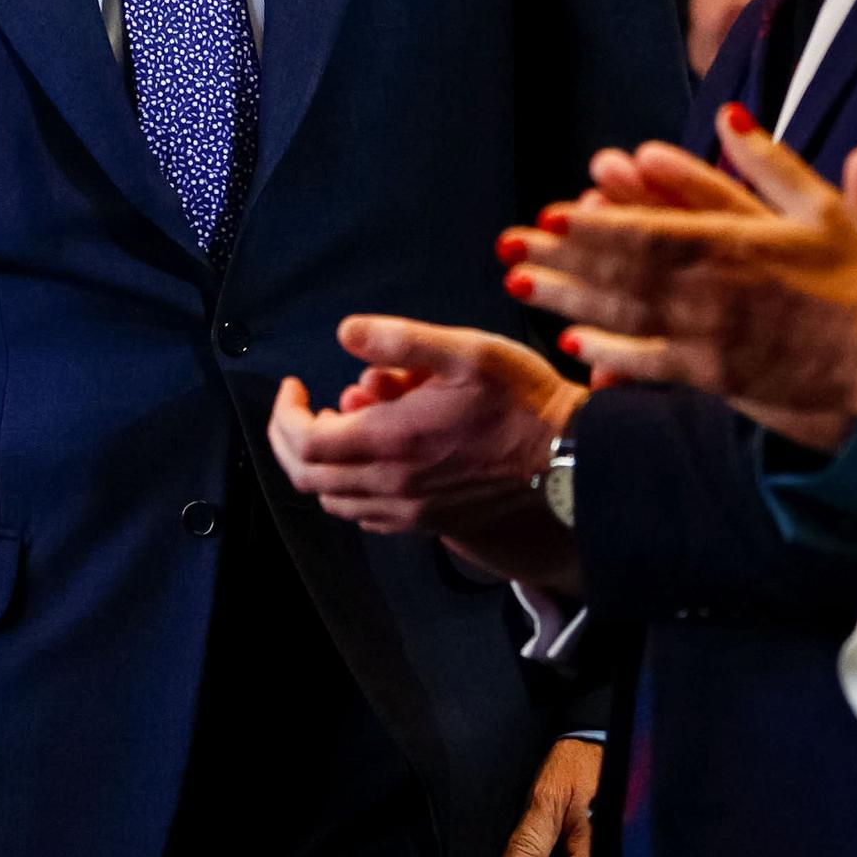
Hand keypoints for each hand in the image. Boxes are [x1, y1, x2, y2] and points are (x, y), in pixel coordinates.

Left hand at [268, 319, 586, 538]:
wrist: (571, 455)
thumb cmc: (522, 400)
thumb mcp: (465, 350)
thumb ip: (400, 340)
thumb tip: (346, 333)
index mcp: (391, 441)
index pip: (304, 441)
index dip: (286, 413)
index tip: (295, 386)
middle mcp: (392, 485)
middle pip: (307, 476)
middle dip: (289, 439)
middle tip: (301, 407)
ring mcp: (410, 511)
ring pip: (334, 500)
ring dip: (322, 464)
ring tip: (343, 424)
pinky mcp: (429, 524)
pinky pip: (366, 516)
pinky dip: (350, 488)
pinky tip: (372, 459)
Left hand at [518, 111, 856, 439]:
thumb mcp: (819, 206)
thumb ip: (768, 162)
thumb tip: (728, 115)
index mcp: (734, 240)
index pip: (649, 227)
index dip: (593, 223)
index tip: (550, 212)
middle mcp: (712, 286)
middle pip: (621, 269)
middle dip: (560, 257)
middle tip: (508, 247)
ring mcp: (711, 333)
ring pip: (625, 312)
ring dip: (568, 297)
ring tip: (519, 285)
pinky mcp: (718, 375)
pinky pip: (652, 363)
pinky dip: (610, 352)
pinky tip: (572, 342)